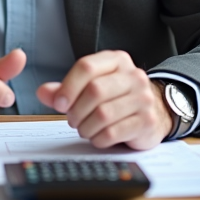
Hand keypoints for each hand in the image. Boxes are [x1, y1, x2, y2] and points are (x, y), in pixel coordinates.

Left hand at [36, 51, 172, 150]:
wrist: (156, 110)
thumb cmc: (117, 98)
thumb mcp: (92, 87)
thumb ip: (66, 89)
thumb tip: (43, 92)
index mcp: (117, 60)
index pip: (87, 66)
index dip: (68, 87)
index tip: (59, 104)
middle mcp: (133, 76)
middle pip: (94, 90)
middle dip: (77, 110)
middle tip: (72, 120)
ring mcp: (143, 98)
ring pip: (103, 114)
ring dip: (86, 127)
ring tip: (85, 128)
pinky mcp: (147, 121)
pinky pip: (114, 132)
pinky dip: (99, 138)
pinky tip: (98, 137)